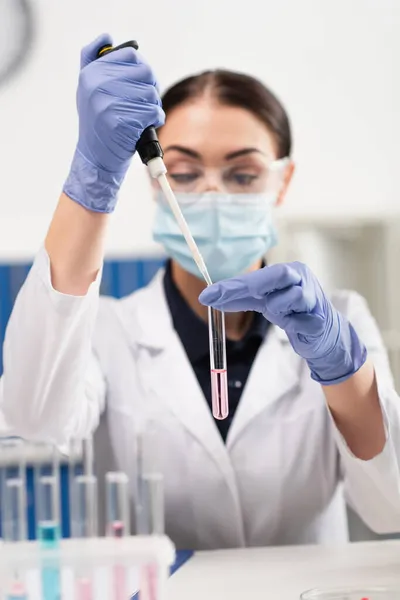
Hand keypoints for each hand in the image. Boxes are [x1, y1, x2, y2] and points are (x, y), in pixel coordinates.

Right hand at [63, 33, 164, 212]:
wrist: (95, 160)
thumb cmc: (97, 125)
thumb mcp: (87, 90)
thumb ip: (93, 61)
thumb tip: (106, 37)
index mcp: (90, 73)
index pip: (131, 55)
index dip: (142, 70)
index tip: (139, 84)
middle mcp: (96, 85)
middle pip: (145, 72)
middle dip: (150, 88)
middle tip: (144, 103)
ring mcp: (108, 104)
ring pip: (151, 92)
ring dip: (154, 106)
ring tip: (144, 117)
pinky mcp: (121, 122)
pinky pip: (153, 111)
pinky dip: (155, 119)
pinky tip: (146, 126)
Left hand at [199, 262, 366, 384]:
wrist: (322, 333)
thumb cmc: (292, 311)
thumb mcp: (264, 302)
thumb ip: (240, 298)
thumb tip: (208, 297)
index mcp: (288, 271)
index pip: (256, 276)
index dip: (231, 286)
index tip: (207, 295)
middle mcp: (302, 278)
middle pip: (278, 274)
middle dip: (253, 285)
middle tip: (232, 297)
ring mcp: (314, 297)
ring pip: (289, 298)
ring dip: (278, 309)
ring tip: (283, 314)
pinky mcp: (319, 319)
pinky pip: (297, 322)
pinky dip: (292, 325)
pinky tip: (297, 325)